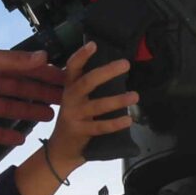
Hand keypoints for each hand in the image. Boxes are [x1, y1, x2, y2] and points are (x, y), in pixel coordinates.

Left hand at [0, 47, 60, 145]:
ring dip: (28, 112)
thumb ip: (14, 61)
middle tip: (64, 99)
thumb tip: (44, 56)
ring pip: (9, 108)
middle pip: (20, 89)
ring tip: (49, 116)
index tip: (64, 78)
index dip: (43, 74)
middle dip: (41, 93)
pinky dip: (4, 134)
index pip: (24, 69)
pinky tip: (20, 139)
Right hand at [40, 42, 138, 181]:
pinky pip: (100, 127)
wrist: (60, 150)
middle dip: (106, 72)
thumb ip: (88, 86)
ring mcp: (74, 116)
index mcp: (70, 88)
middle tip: (125, 64)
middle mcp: (70, 99)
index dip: (81, 55)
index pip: (73, 67)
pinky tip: (128, 120)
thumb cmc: (75, 119)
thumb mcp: (76, 100)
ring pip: (97, 105)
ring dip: (118, 100)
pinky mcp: (80, 131)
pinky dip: (115, 123)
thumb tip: (113, 68)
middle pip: (87, 82)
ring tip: (135, 96)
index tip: (93, 44)